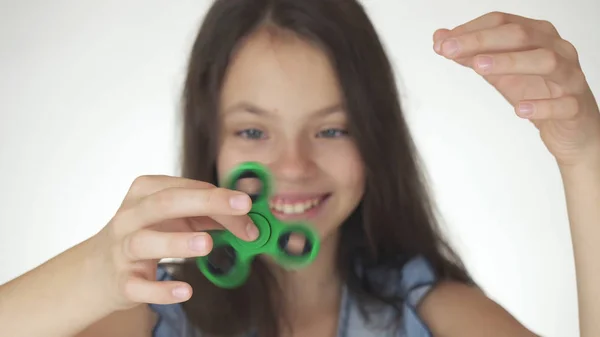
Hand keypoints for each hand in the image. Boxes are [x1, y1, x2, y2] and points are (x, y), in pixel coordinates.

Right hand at [92, 175, 257, 309]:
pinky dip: (161, 289)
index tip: (248, 207)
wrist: (97, 271)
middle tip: (242, 207)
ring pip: (145, 241)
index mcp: (145, 192)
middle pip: (165, 203)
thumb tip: (247, 216)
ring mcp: (122, 249)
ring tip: (207, 244)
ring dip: (177, 242)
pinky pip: (139, 286)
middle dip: (206, 202)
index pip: (186, 188)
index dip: (220, 197)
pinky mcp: (121, 281)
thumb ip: (206, 214)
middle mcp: (130, 216)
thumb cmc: (145, 235)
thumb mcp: (173, 218)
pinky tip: (185, 290)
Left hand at [433, 11, 599, 166]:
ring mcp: (571, 78)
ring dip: (511, 62)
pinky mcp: (576, 107)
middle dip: (481, 41)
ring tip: (479, 67)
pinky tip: (520, 110)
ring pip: (547, 62)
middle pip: (522, 35)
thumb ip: (472, 55)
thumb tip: (440, 40)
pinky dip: (541, 106)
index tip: (442, 43)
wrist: (571, 128)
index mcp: (539, 36)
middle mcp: (558, 50)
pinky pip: (564, 104)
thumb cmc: (537, 92)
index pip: (503, 22)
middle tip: (449, 50)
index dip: (471, 30)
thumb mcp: (500, 73)